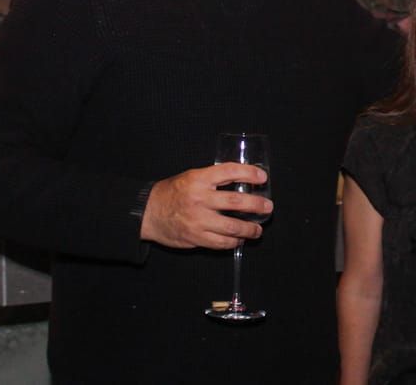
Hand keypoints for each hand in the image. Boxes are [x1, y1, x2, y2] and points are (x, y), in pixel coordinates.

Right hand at [140, 163, 272, 248]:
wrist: (148, 212)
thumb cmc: (172, 192)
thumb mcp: (191, 177)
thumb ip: (214, 179)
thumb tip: (242, 180)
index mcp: (199, 179)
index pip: (230, 171)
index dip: (249, 173)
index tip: (263, 178)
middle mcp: (200, 199)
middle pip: (237, 202)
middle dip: (257, 205)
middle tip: (268, 207)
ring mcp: (198, 220)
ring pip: (232, 227)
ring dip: (250, 229)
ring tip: (258, 229)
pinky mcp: (195, 237)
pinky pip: (221, 243)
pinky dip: (233, 242)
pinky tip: (239, 239)